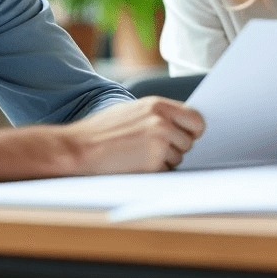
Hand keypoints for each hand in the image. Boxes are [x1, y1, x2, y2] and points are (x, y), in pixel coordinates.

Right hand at [66, 97, 204, 173]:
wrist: (80, 147)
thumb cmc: (102, 130)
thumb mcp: (132, 111)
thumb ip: (157, 114)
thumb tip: (179, 125)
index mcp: (158, 105)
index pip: (196, 118)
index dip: (194, 129)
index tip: (189, 135)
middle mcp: (162, 122)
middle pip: (189, 141)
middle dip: (177, 147)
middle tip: (154, 147)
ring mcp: (160, 144)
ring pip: (178, 158)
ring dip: (165, 160)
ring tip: (139, 154)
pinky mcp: (153, 164)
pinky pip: (166, 171)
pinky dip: (155, 171)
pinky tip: (136, 163)